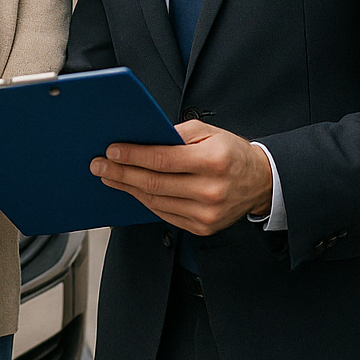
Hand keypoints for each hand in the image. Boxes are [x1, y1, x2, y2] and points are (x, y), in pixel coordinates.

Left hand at [89, 121, 272, 235]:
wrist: (261, 182)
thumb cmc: (231, 153)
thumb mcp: (209, 132)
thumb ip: (175, 133)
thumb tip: (142, 138)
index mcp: (213, 161)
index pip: (162, 159)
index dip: (133, 156)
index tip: (111, 150)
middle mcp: (211, 190)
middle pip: (154, 183)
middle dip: (121, 172)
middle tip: (99, 165)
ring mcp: (206, 213)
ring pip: (156, 201)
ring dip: (128, 188)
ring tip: (109, 176)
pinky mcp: (202, 227)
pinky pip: (164, 214)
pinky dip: (144, 201)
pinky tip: (131, 190)